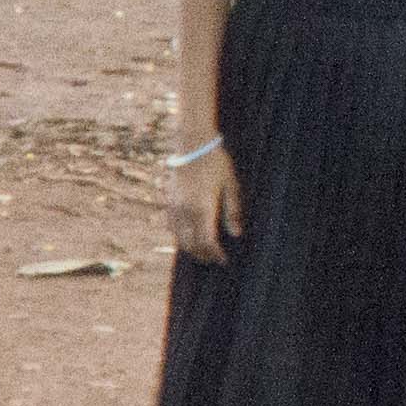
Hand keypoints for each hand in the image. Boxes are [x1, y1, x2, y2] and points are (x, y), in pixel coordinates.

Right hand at [169, 141, 239, 263]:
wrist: (192, 145)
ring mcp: (174, 208)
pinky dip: (181, 237)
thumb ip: (232, 211)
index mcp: (202, 209)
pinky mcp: (168, 202)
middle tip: (214, 260)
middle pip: (191, 245)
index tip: (224, 260)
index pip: (207, 242)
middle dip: (203, 255)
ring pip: (179, 238)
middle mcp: (185, 212)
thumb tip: (236, 234)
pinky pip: (172, 228)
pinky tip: (189, 237)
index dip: (215, 254)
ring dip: (191, 249)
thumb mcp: (231, 185)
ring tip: (202, 252)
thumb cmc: (216, 163)